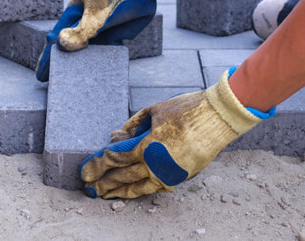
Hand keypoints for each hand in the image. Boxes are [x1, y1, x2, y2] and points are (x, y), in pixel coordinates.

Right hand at [35, 0, 180, 81]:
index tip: (41, 76)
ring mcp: (99, 31)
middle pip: (70, 48)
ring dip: (82, 66)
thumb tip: (60, 45)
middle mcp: (83, 24)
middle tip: (54, 84)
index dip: (48, 58)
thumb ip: (80, 32)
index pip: (56, 40)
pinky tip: (97, 78)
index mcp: (73, 15)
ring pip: (87, 53)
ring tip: (73, 85)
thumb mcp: (96, 14)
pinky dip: (100, 64)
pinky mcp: (114, 36)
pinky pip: (105, 53)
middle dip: (63, 64)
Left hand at [79, 70, 273, 198]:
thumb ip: (134, 124)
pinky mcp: (181, 176)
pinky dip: (142, 189)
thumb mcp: (155, 110)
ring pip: (139, 187)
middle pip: (123, 176)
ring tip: (106, 195)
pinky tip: (132, 190)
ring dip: (120, 191)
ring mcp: (170, 173)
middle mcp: (157, 164)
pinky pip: (156, 186)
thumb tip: (120, 135)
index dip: (97, 164)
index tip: (85, 170)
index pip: (115, 159)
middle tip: (89, 187)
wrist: (219, 117)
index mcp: (148, 146)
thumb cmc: (187, 109)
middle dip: (104, 182)